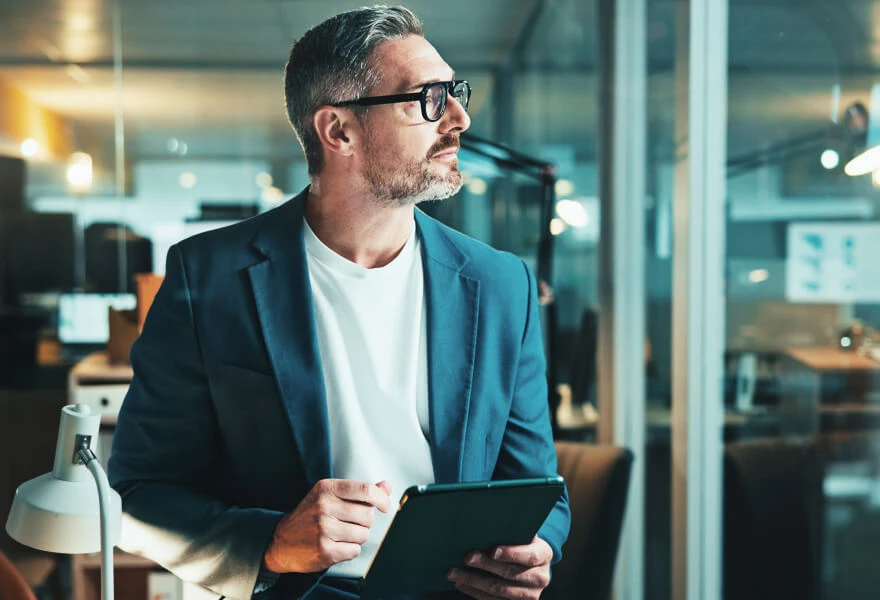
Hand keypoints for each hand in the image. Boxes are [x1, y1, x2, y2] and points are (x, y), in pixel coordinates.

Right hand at [263, 479, 391, 573]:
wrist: (280, 542)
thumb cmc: (309, 516)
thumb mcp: (330, 495)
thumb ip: (360, 491)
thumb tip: (386, 486)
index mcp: (327, 488)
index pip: (366, 490)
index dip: (382, 499)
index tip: (385, 506)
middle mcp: (324, 506)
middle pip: (367, 515)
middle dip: (364, 521)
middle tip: (349, 523)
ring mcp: (323, 529)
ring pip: (363, 534)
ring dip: (357, 537)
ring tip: (340, 534)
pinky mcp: (324, 550)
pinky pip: (354, 550)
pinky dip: (349, 550)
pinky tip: (336, 545)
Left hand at [447, 536, 552, 599]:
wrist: (531, 566)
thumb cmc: (521, 543)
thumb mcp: (523, 534)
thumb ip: (511, 530)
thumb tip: (485, 523)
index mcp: (544, 555)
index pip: (530, 556)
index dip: (511, 554)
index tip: (493, 550)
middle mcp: (541, 578)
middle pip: (510, 573)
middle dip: (486, 565)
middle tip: (467, 557)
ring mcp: (530, 595)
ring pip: (500, 590)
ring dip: (474, 581)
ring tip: (455, 573)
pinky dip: (475, 593)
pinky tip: (461, 584)